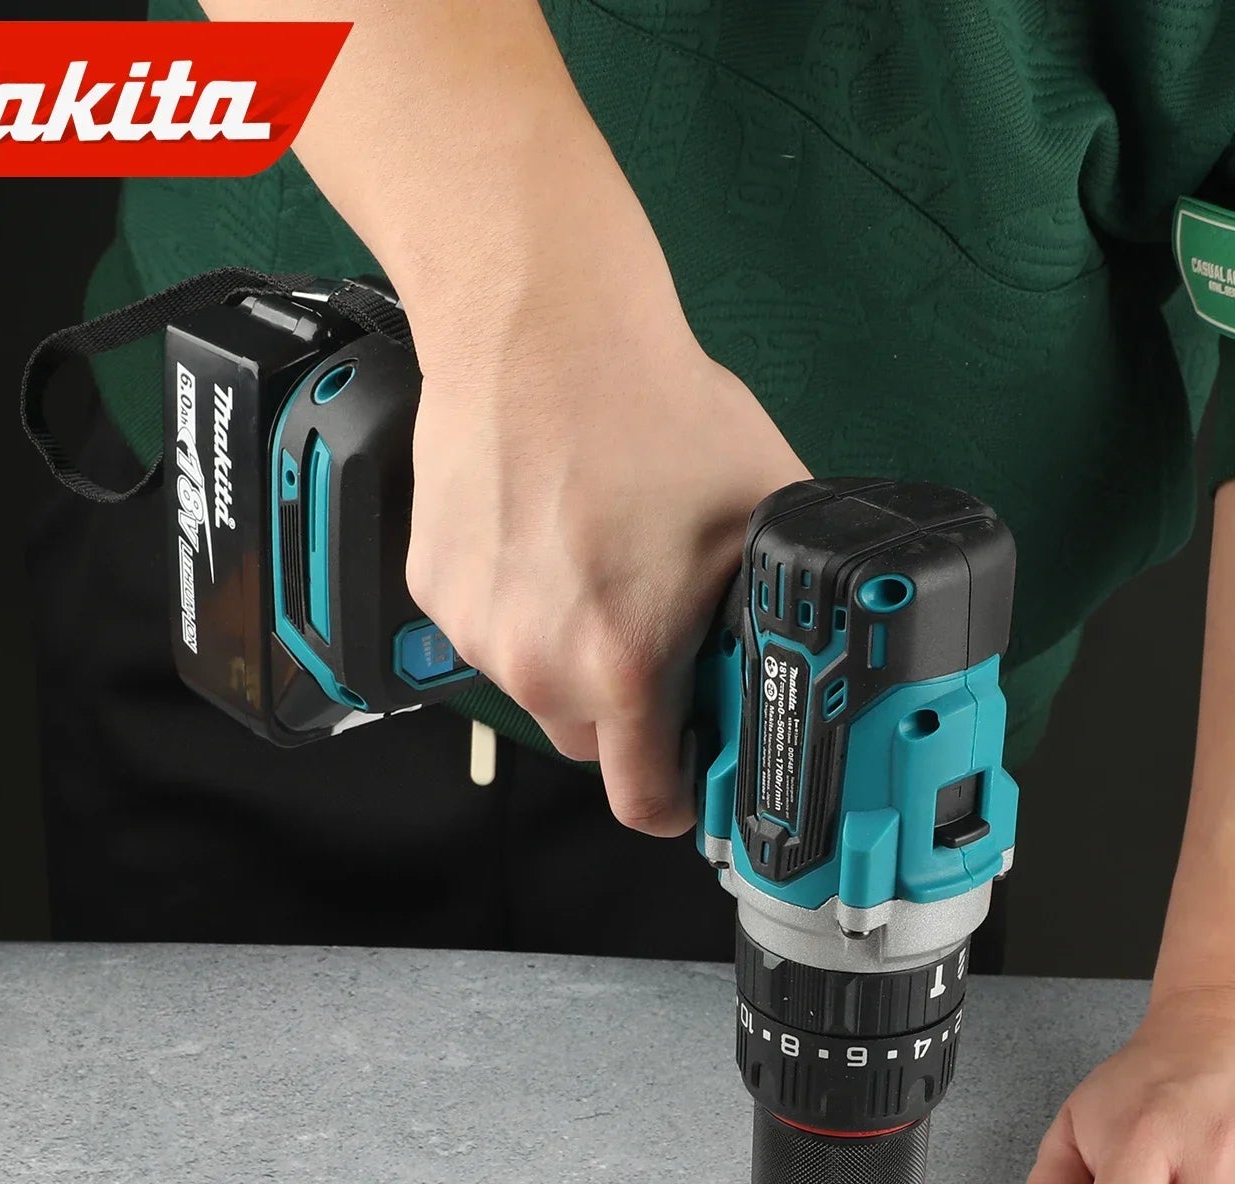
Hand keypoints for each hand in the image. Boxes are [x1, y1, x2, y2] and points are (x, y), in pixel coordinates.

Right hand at [406, 269, 805, 835]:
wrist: (539, 329)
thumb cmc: (653, 411)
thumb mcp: (761, 517)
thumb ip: (774, 616)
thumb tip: (799, 664)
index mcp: (623, 664)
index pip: (645, 803)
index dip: (681, 796)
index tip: (694, 771)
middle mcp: (538, 664)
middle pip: (593, 740)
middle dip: (630, 707)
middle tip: (654, 629)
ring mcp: (476, 630)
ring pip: (538, 682)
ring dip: (570, 651)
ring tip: (598, 561)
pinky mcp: (435, 590)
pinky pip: (489, 631)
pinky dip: (520, 605)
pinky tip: (546, 535)